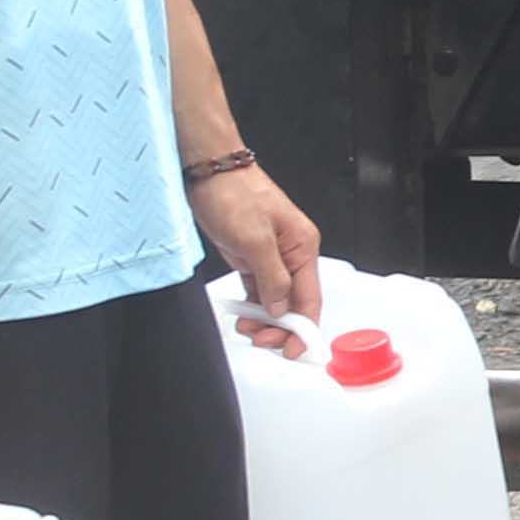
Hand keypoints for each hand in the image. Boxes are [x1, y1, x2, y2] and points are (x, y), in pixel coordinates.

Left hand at [193, 158, 321, 349]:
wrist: (209, 170)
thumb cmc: (233, 193)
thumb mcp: (254, 239)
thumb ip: (272, 278)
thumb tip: (281, 308)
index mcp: (303, 247)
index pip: (310, 298)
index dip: (303, 328)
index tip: (292, 350)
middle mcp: (292, 253)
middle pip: (294, 302)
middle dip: (280, 327)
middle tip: (261, 340)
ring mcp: (272, 255)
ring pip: (275, 299)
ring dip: (264, 320)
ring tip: (246, 330)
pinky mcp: (252, 255)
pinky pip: (259, 289)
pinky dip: (252, 306)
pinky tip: (243, 317)